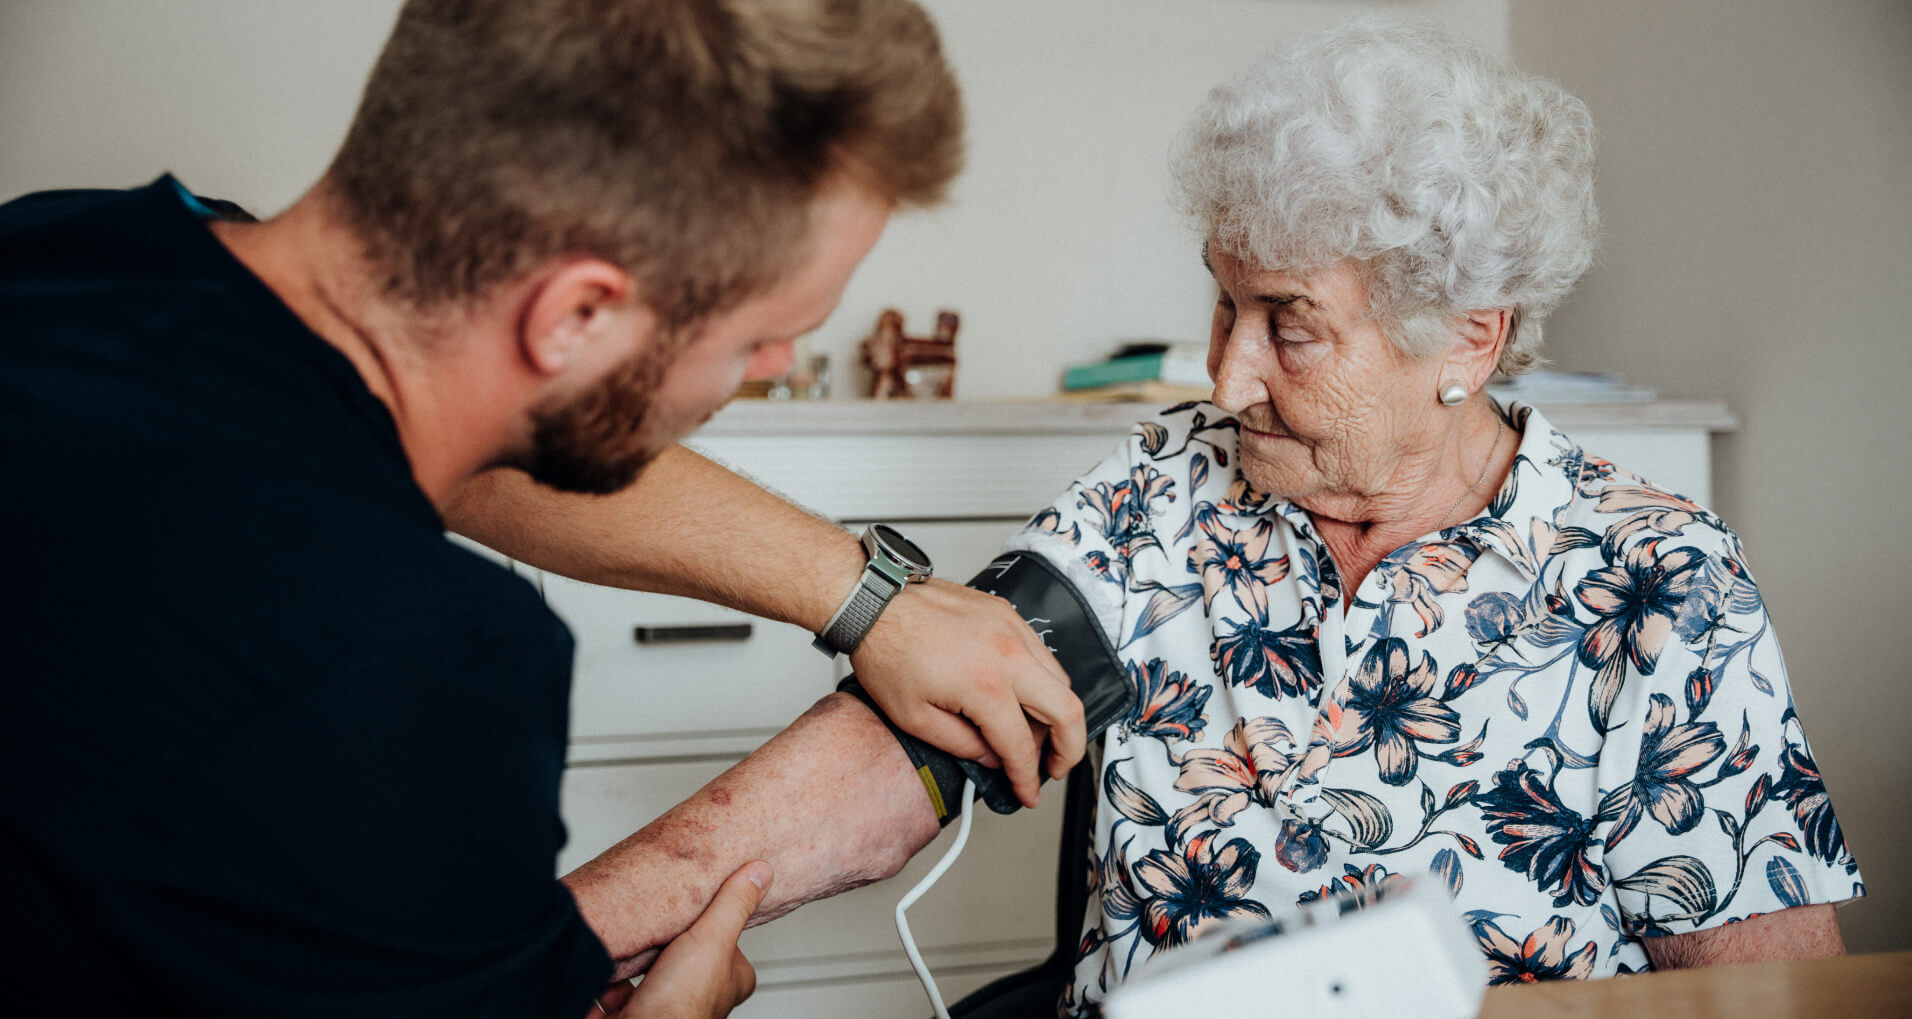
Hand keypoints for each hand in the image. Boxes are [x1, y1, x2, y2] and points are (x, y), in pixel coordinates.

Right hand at [594, 861, 770, 1017]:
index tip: (703, 912)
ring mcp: (658, 1011)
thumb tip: (759, 872)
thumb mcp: (712, 940)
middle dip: (665, 947)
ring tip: (626, 942)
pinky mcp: (624, 1017)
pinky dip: (602, 980)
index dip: (717, 933)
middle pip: (683, 964)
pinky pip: (609, 994)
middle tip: (657, 926)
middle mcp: (694, 1001)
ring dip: (630, 964)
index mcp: (725, 985)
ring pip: (643, 981)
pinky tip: (601, 965)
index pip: (731, 955)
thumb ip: (733, 906)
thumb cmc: (680, 1006)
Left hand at [849, 578, 1085, 807]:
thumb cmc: (886, 651)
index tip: (1027, 793)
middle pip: (1068, 710)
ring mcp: (1012, 629)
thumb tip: (990, 757)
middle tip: (1053, 769)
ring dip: (1057, 714)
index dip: (1028, 779)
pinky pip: (1042, 654)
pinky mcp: (1007, 614)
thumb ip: (961, 745)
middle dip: (1068, 750)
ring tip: (1035, 736)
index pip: (1021, 745)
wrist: (876, 602)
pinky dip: (1042, 681)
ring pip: (1061, 680)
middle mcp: (1008, 654)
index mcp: (984, 685)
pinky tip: (1021, 696)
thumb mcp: (914, 717)